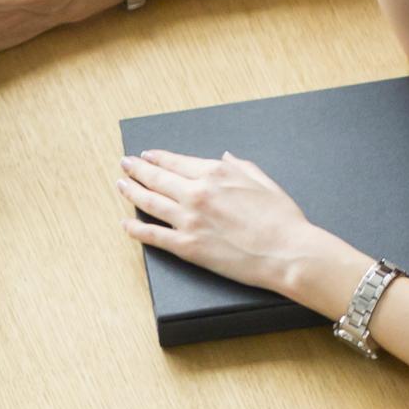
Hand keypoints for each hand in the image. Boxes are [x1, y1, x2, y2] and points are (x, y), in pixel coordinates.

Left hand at [115, 147, 347, 299]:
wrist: (287, 252)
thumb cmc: (282, 218)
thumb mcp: (262, 180)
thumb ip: (239, 166)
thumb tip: (224, 157)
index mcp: (215, 173)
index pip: (176, 161)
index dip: (157, 158)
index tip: (146, 156)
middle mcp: (196, 193)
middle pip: (156, 178)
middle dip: (137, 169)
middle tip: (124, 165)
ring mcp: (189, 220)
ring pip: (149, 202)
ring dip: (131, 192)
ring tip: (121, 185)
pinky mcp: (187, 246)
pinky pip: (153, 235)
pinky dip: (135, 229)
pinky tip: (125, 224)